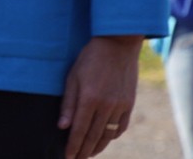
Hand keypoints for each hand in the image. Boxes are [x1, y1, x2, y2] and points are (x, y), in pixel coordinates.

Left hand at [59, 36, 140, 158]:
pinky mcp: (129, 104)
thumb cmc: (90, 58)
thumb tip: (62, 127)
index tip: (68, 157)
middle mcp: (106, 106)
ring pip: (108, 135)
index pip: (79, 131)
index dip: (73, 146)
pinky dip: (112, 136)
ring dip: (97, 147)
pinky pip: (121, 127)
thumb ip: (68, 103)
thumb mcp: (73, 77)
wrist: (118, 45)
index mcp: (89, 99)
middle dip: (84, 151)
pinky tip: (105, 139)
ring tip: (89, 153)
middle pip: (93, 137)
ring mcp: (120, 106)